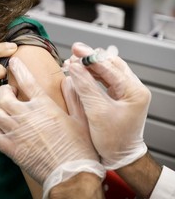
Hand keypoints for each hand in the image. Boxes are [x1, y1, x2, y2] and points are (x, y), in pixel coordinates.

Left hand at [0, 57, 104, 188]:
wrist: (71, 174)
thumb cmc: (79, 148)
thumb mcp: (81, 118)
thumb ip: (74, 97)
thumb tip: (69, 81)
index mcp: (44, 106)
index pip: (27, 80)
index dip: (18, 68)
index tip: (13, 62)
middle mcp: (27, 115)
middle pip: (3, 96)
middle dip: (3, 91)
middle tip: (9, 93)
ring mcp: (17, 132)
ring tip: (7, 113)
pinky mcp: (11, 148)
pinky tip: (5, 133)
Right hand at [63, 42, 150, 169]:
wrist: (120, 157)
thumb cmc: (113, 140)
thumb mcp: (97, 112)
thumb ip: (85, 87)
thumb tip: (75, 67)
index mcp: (135, 91)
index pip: (110, 67)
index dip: (91, 57)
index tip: (76, 50)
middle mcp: (134, 89)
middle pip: (111, 65)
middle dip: (91, 59)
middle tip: (74, 54)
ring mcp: (128, 92)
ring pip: (108, 71)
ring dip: (90, 67)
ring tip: (73, 63)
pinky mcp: (120, 96)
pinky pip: (106, 80)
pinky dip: (92, 76)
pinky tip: (81, 73)